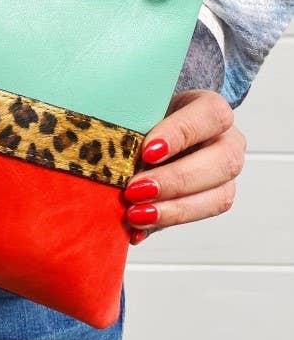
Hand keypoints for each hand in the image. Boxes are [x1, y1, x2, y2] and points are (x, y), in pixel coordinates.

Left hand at [123, 89, 245, 242]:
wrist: (154, 132)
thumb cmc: (148, 118)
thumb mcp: (141, 113)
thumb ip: (134, 128)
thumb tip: (112, 153)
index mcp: (211, 110)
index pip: (210, 116)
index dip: (180, 134)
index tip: (147, 151)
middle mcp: (228, 141)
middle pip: (224, 161)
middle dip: (176, 180)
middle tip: (135, 190)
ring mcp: (225, 173)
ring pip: (220, 196)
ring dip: (174, 209)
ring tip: (136, 215)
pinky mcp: (214, 199)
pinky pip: (198, 217)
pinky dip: (165, 223)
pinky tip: (137, 230)